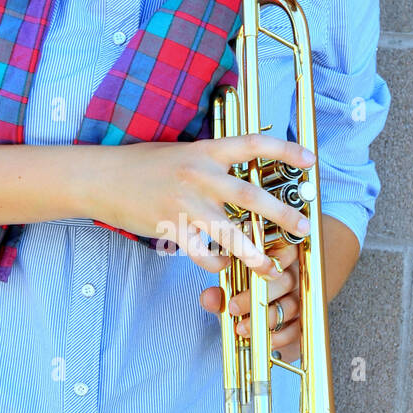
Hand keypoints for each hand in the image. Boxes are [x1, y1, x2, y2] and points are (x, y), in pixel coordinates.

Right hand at [93, 134, 314, 279]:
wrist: (101, 177)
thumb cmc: (141, 164)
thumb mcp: (180, 152)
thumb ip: (210, 161)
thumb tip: (238, 166)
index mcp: (206, 151)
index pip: (253, 145)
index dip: (285, 151)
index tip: (311, 160)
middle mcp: (200, 174)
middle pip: (250, 195)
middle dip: (281, 213)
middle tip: (304, 226)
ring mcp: (185, 202)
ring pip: (229, 231)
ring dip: (254, 252)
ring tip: (272, 267)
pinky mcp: (170, 225)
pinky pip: (200, 251)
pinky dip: (214, 262)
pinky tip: (221, 265)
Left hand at [199, 239, 302, 362]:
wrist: (250, 333)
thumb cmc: (240, 306)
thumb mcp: (227, 300)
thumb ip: (219, 297)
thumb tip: (209, 297)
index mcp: (277, 263)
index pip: (285, 251)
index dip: (275, 258)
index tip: (254, 270)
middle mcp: (294, 279)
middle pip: (285, 281)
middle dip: (258, 295)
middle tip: (234, 307)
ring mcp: (301, 302)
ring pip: (290, 305)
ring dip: (265, 317)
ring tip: (241, 328)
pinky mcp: (302, 325)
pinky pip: (294, 330)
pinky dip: (276, 337)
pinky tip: (259, 339)